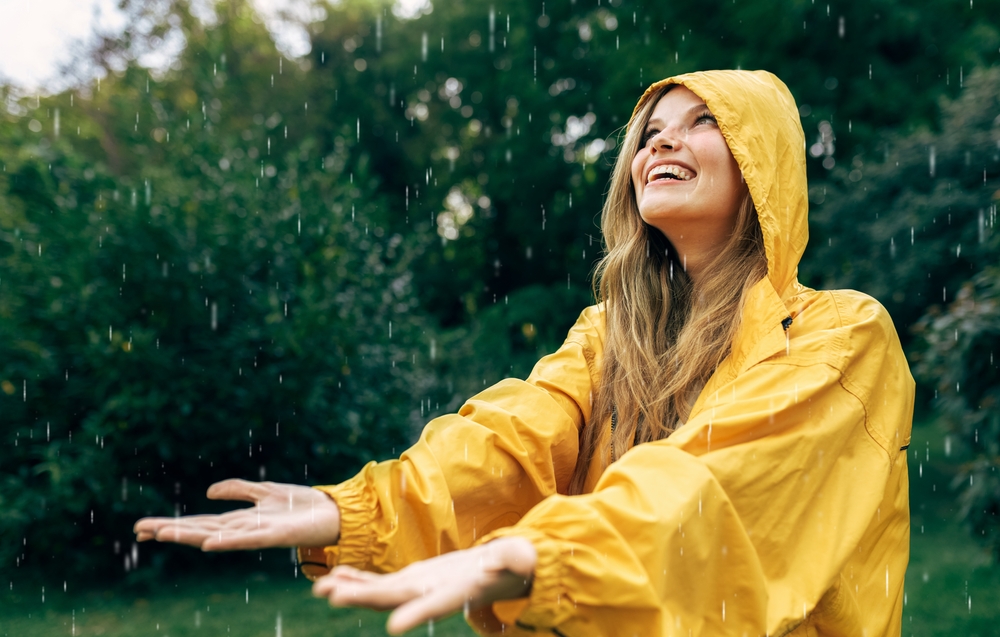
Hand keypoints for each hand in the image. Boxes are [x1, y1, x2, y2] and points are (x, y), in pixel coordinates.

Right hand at [133, 479, 340, 550]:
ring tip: (163, 534)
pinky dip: (228, 541)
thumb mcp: (265, 491)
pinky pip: (247, 540)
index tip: (142, 527)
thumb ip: (238, 490)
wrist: (332, 513)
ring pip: (216, 535)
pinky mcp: (274, 535)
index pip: (199, 522)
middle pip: (200, 529)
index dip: (172, 523)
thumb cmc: (301, 505)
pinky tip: (209, 544)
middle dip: (170, 529)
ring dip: (189, 535)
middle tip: (139, 531)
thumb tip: (208, 492)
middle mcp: (242, 528)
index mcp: (239, 519)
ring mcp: (256, 533)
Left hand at [312, 536, 536, 634]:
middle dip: (363, 597)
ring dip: (350, 589)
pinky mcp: (411, 580)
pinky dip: (357, 580)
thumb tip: (515, 557)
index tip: (394, 626)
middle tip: (332, 596)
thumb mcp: (521, 560)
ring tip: (320, 588)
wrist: (501, 574)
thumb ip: (516, 560)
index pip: (437, 605)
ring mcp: (418, 588)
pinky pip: (379, 582)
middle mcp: (432, 594)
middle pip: (394, 599)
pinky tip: (334, 577)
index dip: (417, 614)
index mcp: (460, 592)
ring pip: (379, 592)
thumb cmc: (516, 567)